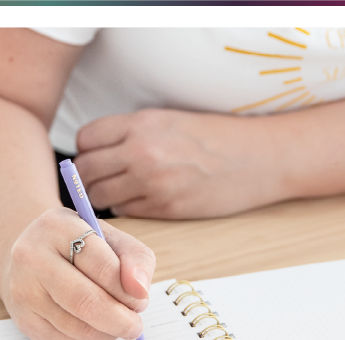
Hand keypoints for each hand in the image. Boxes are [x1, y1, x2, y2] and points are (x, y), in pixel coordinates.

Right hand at [0, 208, 155, 339]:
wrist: (32, 258)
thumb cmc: (79, 248)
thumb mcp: (111, 239)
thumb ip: (135, 259)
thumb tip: (140, 291)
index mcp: (58, 228)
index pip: (103, 267)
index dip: (128, 291)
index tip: (140, 300)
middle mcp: (32, 256)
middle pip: (86, 302)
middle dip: (120, 321)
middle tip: (134, 326)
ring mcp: (23, 290)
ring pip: (76, 327)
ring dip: (105, 332)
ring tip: (114, 323)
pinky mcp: (22, 318)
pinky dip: (86, 339)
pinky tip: (90, 325)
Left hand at [74, 109, 287, 218]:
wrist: (259, 159)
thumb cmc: (216, 138)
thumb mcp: (170, 121)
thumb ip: (131, 133)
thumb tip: (93, 153)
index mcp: (142, 124)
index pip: (85, 140)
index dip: (87, 151)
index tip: (97, 157)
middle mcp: (142, 152)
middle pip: (85, 171)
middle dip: (89, 178)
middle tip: (103, 181)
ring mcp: (152, 183)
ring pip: (99, 197)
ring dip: (104, 198)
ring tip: (122, 193)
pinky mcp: (164, 209)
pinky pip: (125, 213)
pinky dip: (126, 210)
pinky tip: (143, 202)